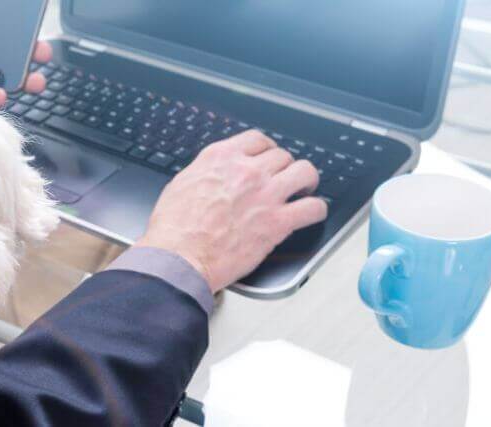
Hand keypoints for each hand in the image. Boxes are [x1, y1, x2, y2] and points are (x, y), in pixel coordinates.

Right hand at [135, 131, 327, 292]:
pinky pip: (313, 208)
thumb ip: (205, 173)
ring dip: (307, 181)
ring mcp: (266, 195)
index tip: (268, 158)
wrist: (179, 257)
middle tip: (284, 179)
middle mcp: (247, 171)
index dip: (267, 149)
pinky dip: (316, 210)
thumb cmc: (174, 228)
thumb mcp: (182, 184)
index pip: (257, 140)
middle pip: (283, 156)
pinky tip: (312, 213)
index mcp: (221, 158)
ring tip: (304, 190)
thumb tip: (212, 175)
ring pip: (305, 173)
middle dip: (284, 167)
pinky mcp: (278, 222)